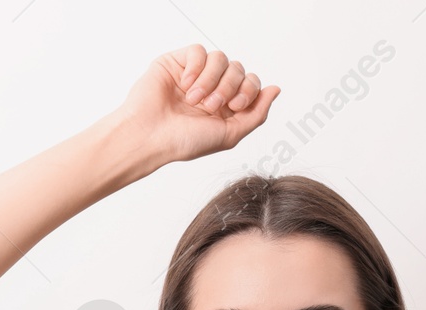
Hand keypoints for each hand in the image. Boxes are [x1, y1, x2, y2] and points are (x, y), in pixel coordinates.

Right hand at [115, 44, 280, 167]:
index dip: (248, 90)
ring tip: (194, 99)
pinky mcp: (177, 62)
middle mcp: (211, 88)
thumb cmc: (183, 141)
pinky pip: (199, 51)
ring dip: (211, 80)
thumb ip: (256, 114)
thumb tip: (276, 89)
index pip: (251, 83)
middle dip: (229, 87)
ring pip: (221, 58)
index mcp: (224, 105)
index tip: (233, 106)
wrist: (149, 136)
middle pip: (239, 69)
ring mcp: (194, 74)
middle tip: (210, 106)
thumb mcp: (229, 135)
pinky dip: (196, 68)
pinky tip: (184, 85)